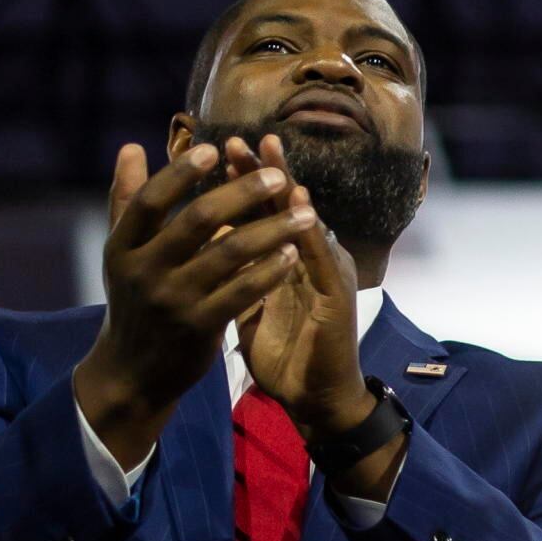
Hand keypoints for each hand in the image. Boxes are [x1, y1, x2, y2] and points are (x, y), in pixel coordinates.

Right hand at [75, 137, 319, 459]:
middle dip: (242, 193)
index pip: (150, 201)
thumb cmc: (134, 298)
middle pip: (198, 221)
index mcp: (122, 246)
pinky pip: (243, 291)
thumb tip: (131, 147)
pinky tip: (294, 253)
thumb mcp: (122, 252)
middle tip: (278, 175)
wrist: (133, 371)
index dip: (180, 173)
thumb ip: (127, 200)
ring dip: (271, 229)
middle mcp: (144, 271)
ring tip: (305, 213)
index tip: (214, 148)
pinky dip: (270, 270)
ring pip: (230, 254)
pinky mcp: (199, 327)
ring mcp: (173, 300)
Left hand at [234, 147, 378, 447]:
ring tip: (271, 159)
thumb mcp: (248, 306)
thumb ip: (231, 274)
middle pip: (282, 206)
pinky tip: (299, 207)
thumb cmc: (284, 354)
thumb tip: (203, 246)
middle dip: (261, 173)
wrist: (316, 399)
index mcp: (283, 260)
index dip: (239, 183)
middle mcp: (308, 258)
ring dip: (289, 189)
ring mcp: (326, 273)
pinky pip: (322, 259)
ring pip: (306, 221)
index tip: (214, 153)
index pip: (259, 213)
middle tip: (240, 141)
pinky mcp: (338, 296)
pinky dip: (309, 231)